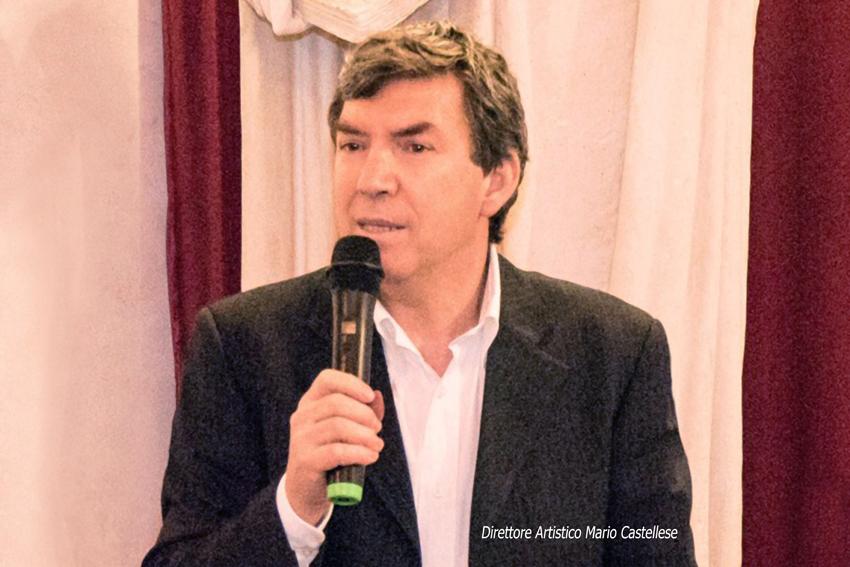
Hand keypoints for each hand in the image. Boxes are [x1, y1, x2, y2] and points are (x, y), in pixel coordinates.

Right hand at [284, 369, 384, 524]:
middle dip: (364, 414)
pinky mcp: (305, 460)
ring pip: (337, 426)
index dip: (351, 383)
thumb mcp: (346, 430)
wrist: (305, 490)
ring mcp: (301, 438)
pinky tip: (370, 456)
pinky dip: (359, 452)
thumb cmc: (329, 454)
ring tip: (377, 445)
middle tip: (377, 429)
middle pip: (336, 403)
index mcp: (311, 402)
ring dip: (365, 435)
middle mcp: (302, 416)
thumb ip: (363, 412)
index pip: (327, 379)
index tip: (370, 396)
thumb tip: (377, 396)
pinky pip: (336, 451)